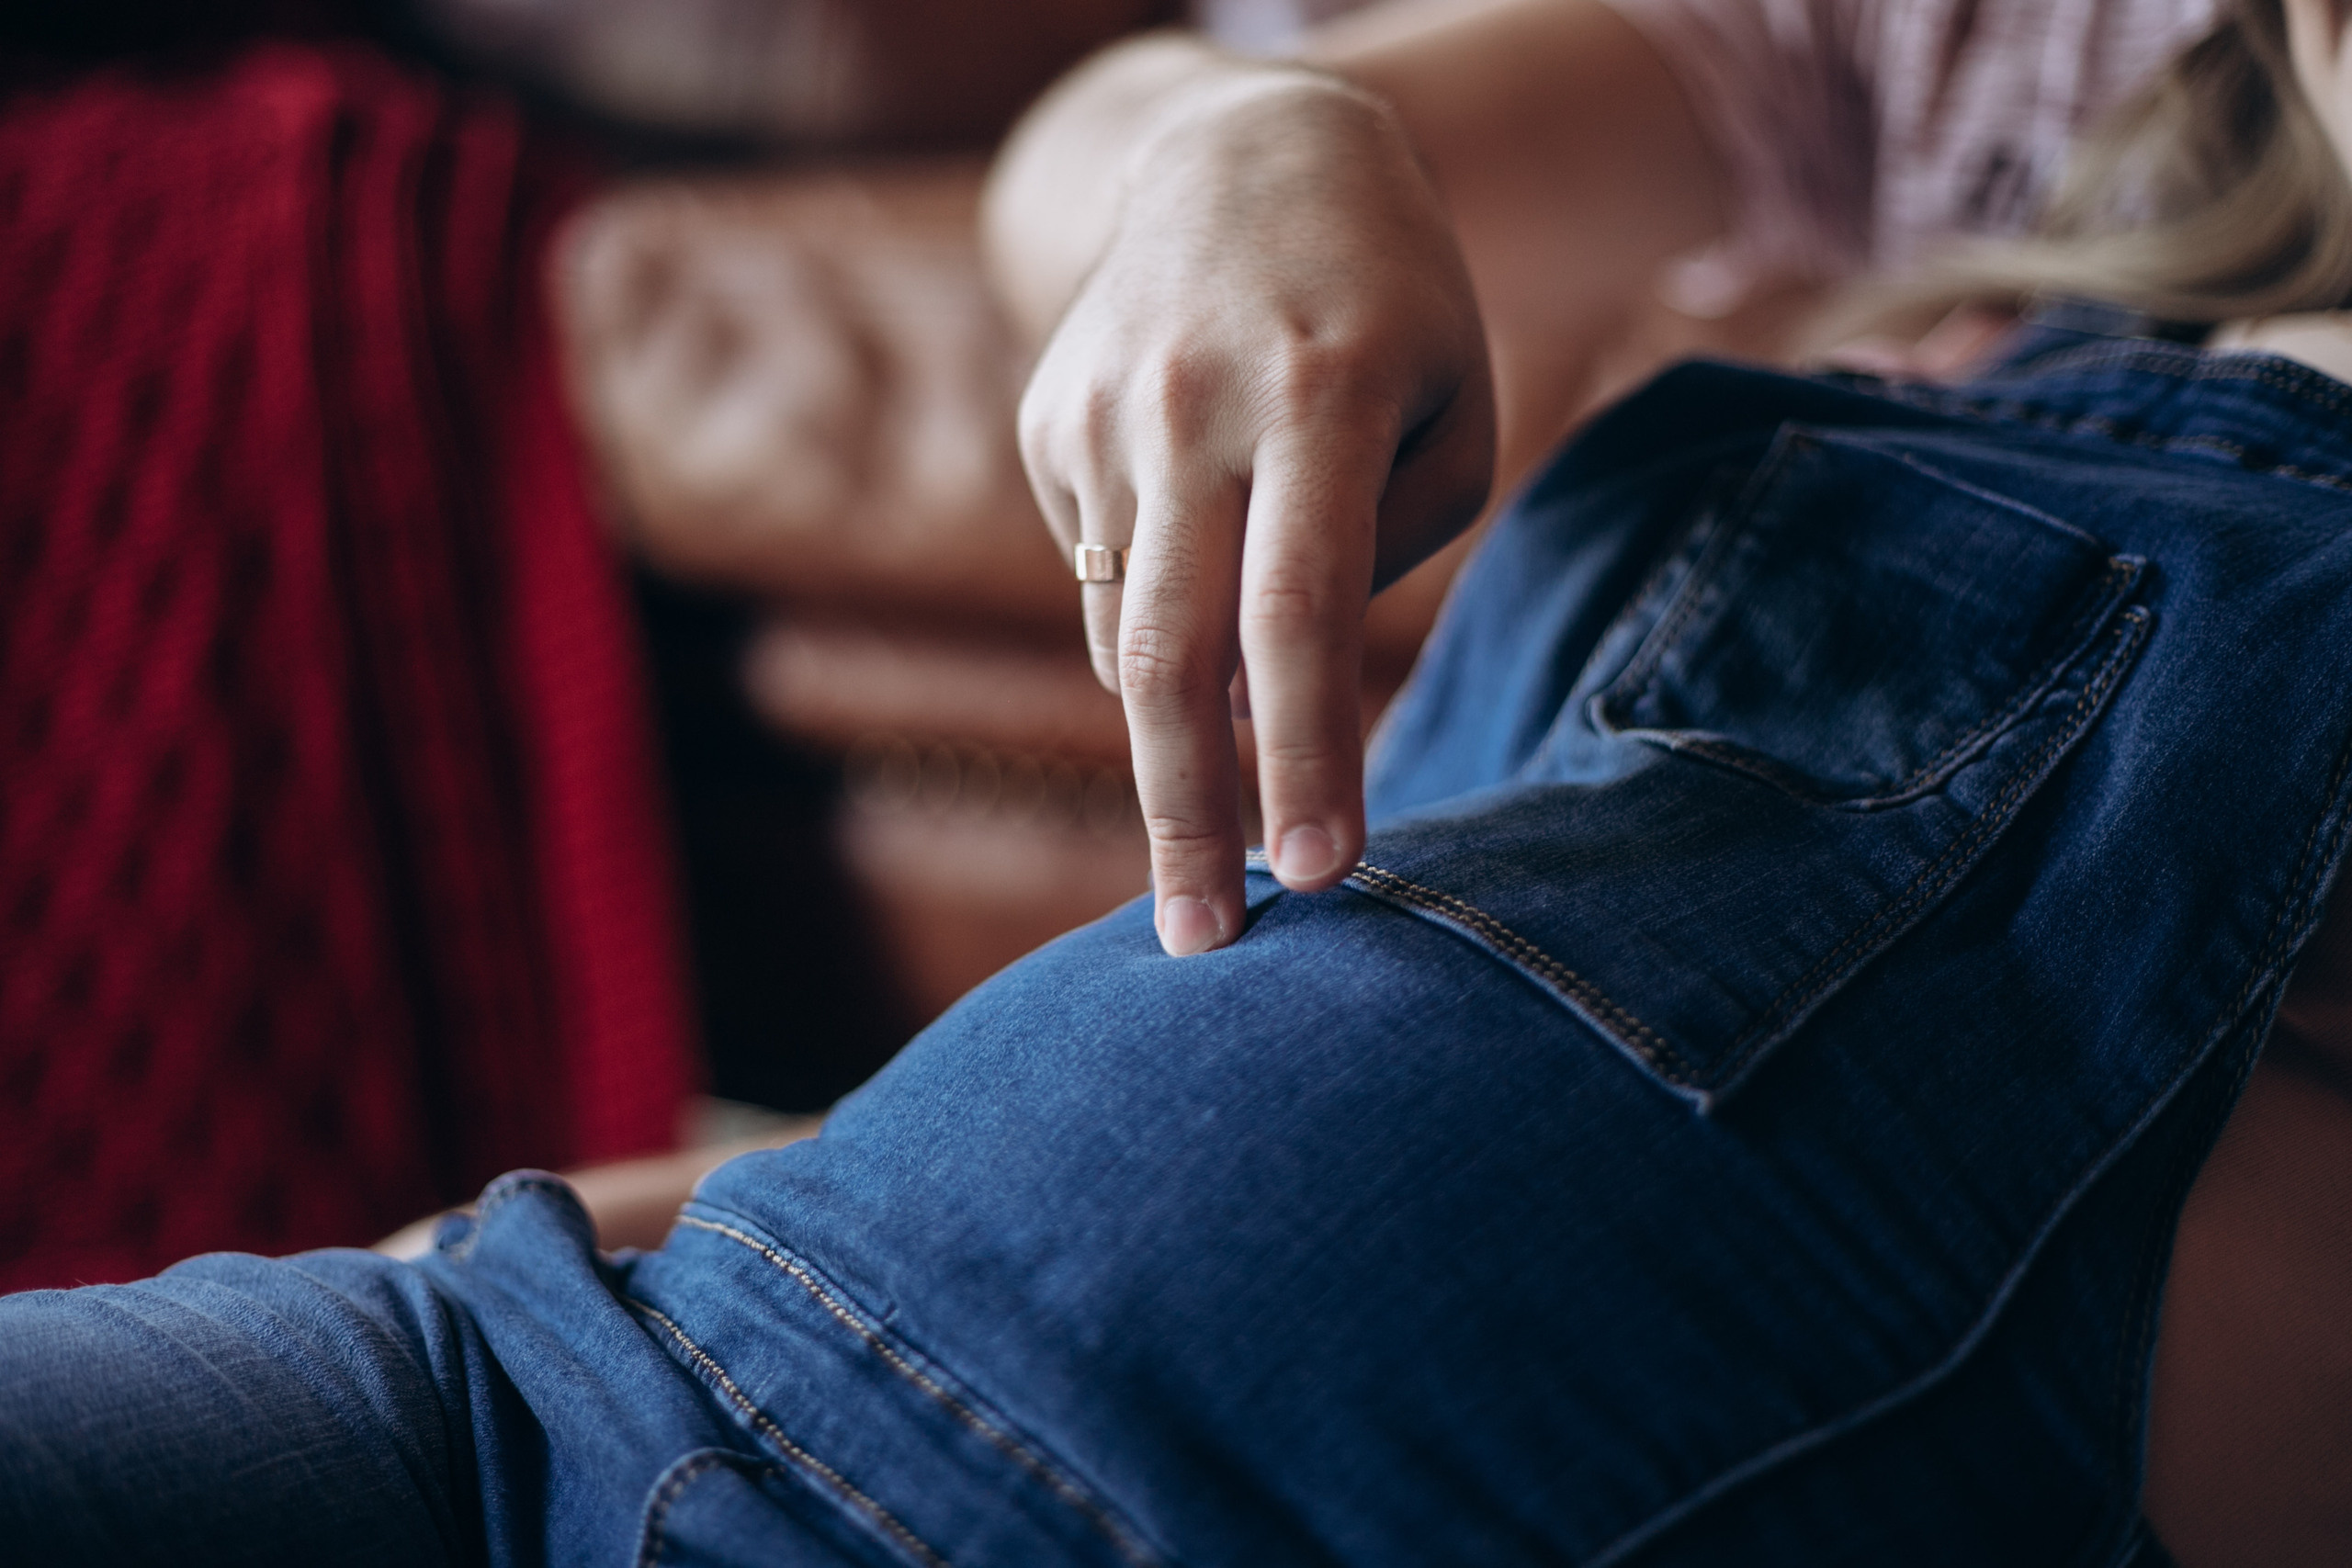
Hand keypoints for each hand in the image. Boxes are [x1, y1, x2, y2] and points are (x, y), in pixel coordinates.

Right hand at [1013, 68, 1492, 953]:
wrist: (1246, 154)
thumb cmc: (1392, 310)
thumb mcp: (1449, 412)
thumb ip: (1384, 555)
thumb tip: (1279, 697)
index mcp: (1323, 392)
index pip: (1303, 610)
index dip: (1306, 754)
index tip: (1319, 876)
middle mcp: (1191, 406)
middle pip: (1168, 653)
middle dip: (1183, 816)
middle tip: (1201, 944)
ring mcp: (1099, 414)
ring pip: (1123, 633)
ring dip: (1176, 739)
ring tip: (1225, 783)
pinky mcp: (1047, 427)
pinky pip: (1100, 579)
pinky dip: (1154, 630)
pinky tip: (1199, 587)